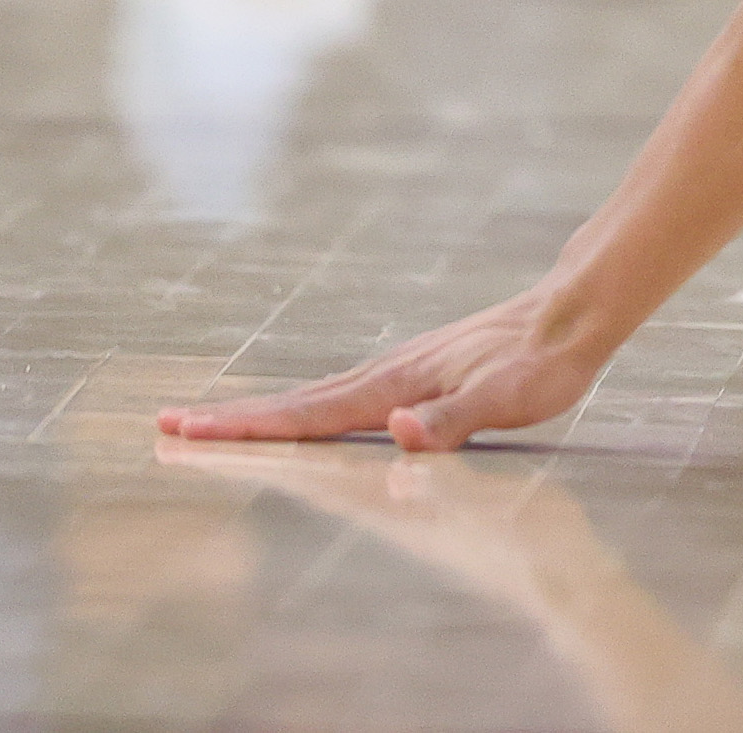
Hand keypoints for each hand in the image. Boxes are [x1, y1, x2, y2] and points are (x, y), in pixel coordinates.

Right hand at [157, 278, 617, 453]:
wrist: (576, 311)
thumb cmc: (544, 363)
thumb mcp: (507, 398)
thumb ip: (454, 418)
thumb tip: (398, 431)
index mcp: (395, 386)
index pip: (307, 414)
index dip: (247, 426)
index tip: (185, 428)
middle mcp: (388, 374)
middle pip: (297, 403)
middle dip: (232, 418)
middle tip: (166, 423)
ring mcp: (401, 370)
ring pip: (319, 397)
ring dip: (265, 412)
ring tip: (215, 422)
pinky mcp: (420, 372)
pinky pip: (347, 394)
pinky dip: (308, 406)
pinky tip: (306, 416)